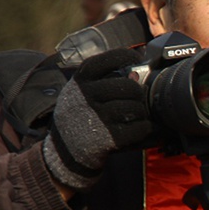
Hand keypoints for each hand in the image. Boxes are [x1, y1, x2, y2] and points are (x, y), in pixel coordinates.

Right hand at [42, 49, 151, 190]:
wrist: (64, 153)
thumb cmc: (79, 118)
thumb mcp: (82, 95)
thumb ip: (105, 82)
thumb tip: (136, 75)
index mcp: (80, 81)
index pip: (107, 60)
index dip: (126, 56)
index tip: (137, 59)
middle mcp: (86, 96)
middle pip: (129, 87)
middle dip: (138, 93)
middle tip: (137, 99)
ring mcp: (97, 117)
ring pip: (136, 107)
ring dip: (142, 113)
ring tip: (136, 116)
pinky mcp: (108, 137)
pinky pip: (140, 127)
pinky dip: (144, 128)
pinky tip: (140, 128)